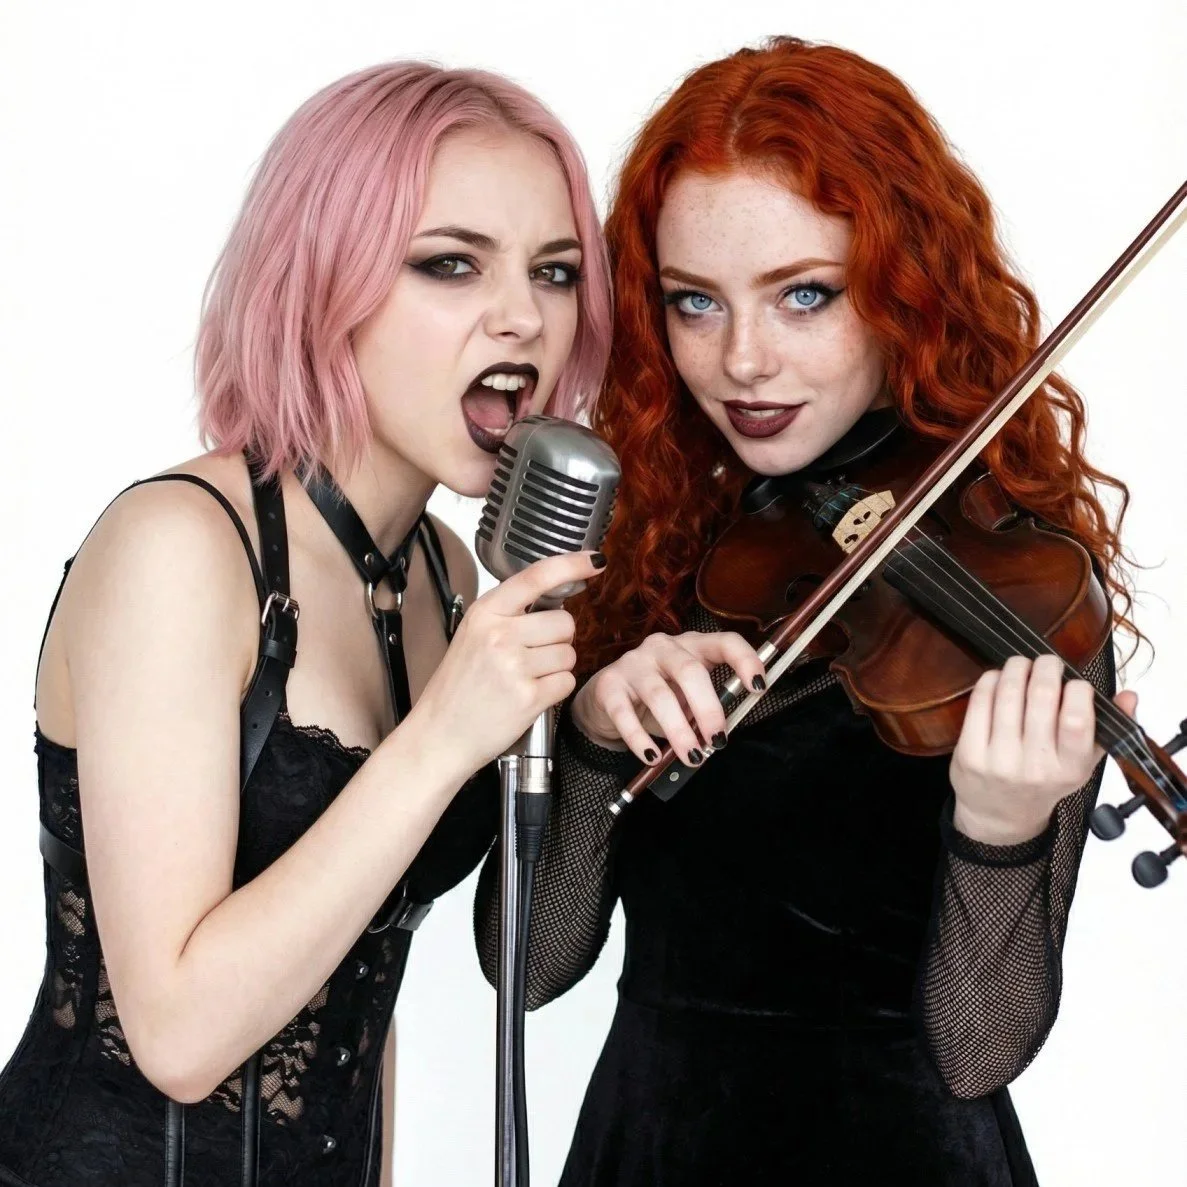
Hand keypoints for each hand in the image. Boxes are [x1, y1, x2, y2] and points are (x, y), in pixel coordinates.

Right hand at [412, 551, 605, 773]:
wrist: (439, 734)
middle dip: (558, 639)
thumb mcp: (473, 635)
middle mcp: (499, 635)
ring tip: (525, 678)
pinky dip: (555, 689)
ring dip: (557, 667)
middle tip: (530, 656)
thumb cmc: (459, 686)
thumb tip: (558, 593)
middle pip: (565, 622)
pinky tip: (530, 695)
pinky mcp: (528, 697)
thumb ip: (509, 614)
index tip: (595, 559)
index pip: (536, 576)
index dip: (572, 565)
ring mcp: (514, 666)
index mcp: (485, 613)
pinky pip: (566, 681)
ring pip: (569, 653)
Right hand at [570, 631, 765, 766]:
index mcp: (692, 646)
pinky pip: (625, 714)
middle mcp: (662, 648)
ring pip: (659, 695)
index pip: (724, 642)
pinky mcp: (609, 685)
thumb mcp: (687, 697)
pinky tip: (653, 757)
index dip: (745, 660)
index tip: (759, 688)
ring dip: (678, 730)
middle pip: (690, 671)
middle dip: (708, 709)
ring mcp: (633, 663)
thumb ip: (705, 709)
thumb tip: (719, 738)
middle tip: (718, 741)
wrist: (608, 699)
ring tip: (691, 756)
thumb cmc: (659, 697)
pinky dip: (640, 739)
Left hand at [949, 654, 1137, 844]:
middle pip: (1041, 698)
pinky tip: (998, 677)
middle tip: (1047, 661)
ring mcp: (999, 760)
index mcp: (1069, 768)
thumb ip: (1108, 729)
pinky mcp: (969, 754)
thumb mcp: (1083, 763)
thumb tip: (1129, 695)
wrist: (1000, 813)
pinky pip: (980, 703)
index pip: (1076, 720)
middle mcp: (1035, 765)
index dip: (1077, 690)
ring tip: (1022, 663)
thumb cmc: (1044, 780)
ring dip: (1016, 668)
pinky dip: (990, 681)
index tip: (1076, 682)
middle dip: (1046, 668)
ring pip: (1008, 695)